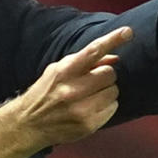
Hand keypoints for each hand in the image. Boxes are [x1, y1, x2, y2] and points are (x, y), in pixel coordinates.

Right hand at [0, 26, 131, 157]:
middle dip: (105, 76)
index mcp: (63, 72)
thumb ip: (84, 63)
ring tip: (90, 97)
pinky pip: (113, 108)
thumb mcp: (57, 71)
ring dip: (107, 92)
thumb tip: (115, 59)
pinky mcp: (88, 125)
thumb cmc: (46, 93)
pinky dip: (107, 107)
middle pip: (109, 74)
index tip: (128, 32)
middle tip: (93, 82)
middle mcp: (72, 90)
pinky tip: (91, 108)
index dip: (113, 39)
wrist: (29, 124)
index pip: (93, 51)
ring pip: (114, 91)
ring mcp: (81, 109)